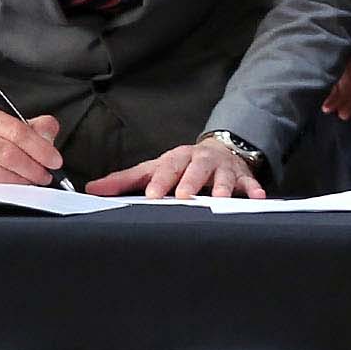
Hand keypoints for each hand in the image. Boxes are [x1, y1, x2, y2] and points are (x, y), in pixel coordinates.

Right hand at [0, 106, 65, 186]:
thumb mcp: (10, 128)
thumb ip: (35, 128)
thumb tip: (49, 135)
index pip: (18, 132)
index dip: (40, 148)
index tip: (55, 161)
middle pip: (7, 154)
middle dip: (32, 168)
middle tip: (45, 176)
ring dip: (20, 183)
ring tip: (32, 184)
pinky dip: (3, 193)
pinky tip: (13, 192)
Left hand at [87, 141, 266, 198]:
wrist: (218, 151)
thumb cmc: (180, 166)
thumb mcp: (154, 168)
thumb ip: (124, 180)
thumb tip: (92, 189)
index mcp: (177, 158)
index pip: (167, 168)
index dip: (161, 181)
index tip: (154, 195)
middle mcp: (200, 161)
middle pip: (196, 169)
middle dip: (191, 181)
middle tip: (185, 195)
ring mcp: (223, 168)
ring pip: (224, 176)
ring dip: (223, 186)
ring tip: (221, 197)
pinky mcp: (243, 177)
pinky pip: (250, 183)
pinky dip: (254, 189)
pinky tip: (258, 198)